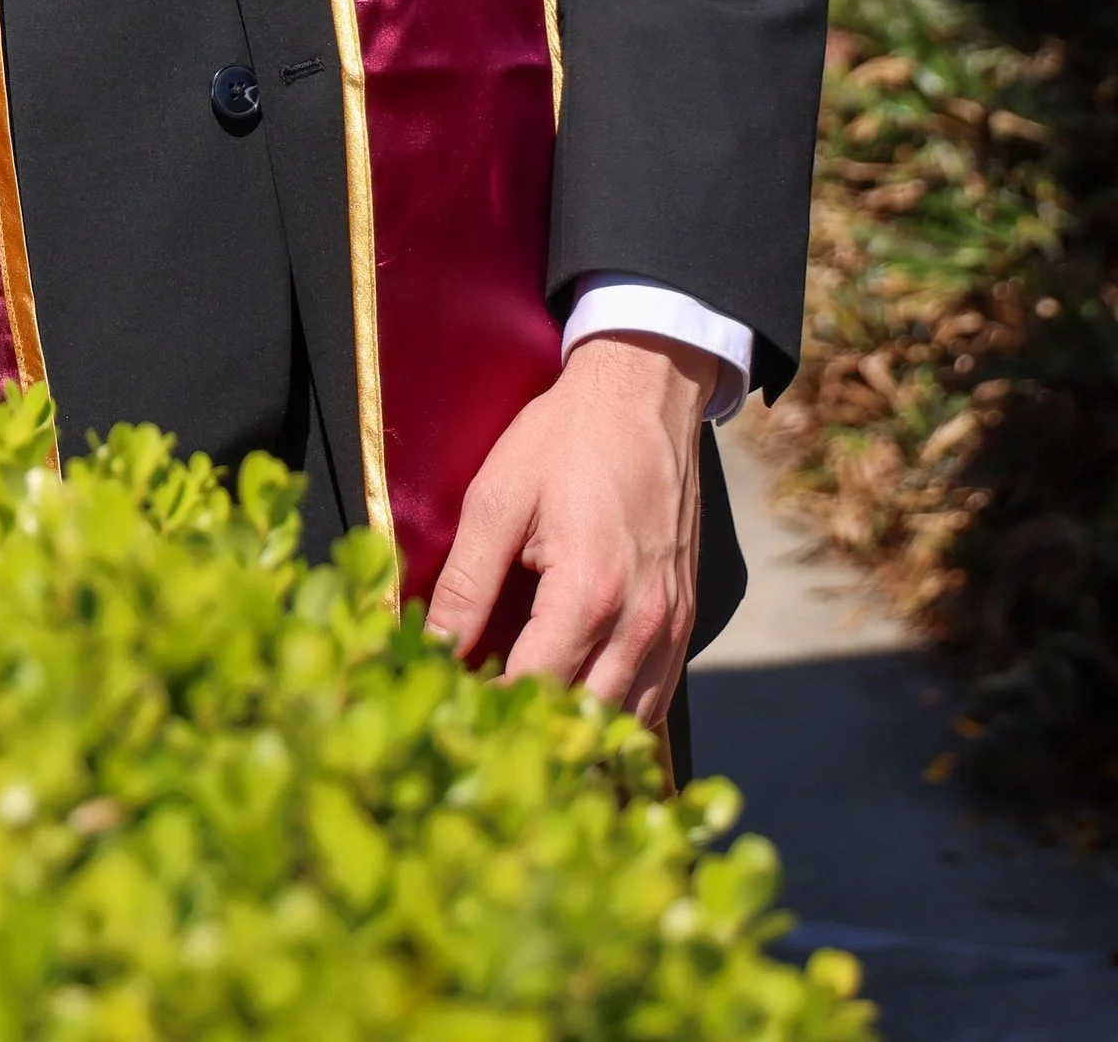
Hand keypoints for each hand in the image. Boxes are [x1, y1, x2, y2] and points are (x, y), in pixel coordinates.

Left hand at [426, 331, 716, 724]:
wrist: (645, 391)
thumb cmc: (567, 438)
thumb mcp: (497, 497)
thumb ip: (465, 583)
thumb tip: (433, 650)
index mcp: (589, 592)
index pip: (534, 690)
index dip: (488, 709)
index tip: (451, 709)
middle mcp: (640, 621)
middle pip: (582, 717)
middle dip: (530, 726)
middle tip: (481, 716)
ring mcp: (670, 623)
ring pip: (623, 718)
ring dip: (575, 726)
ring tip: (525, 710)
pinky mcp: (684, 616)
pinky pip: (654, 695)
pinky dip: (615, 709)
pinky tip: (575, 693)